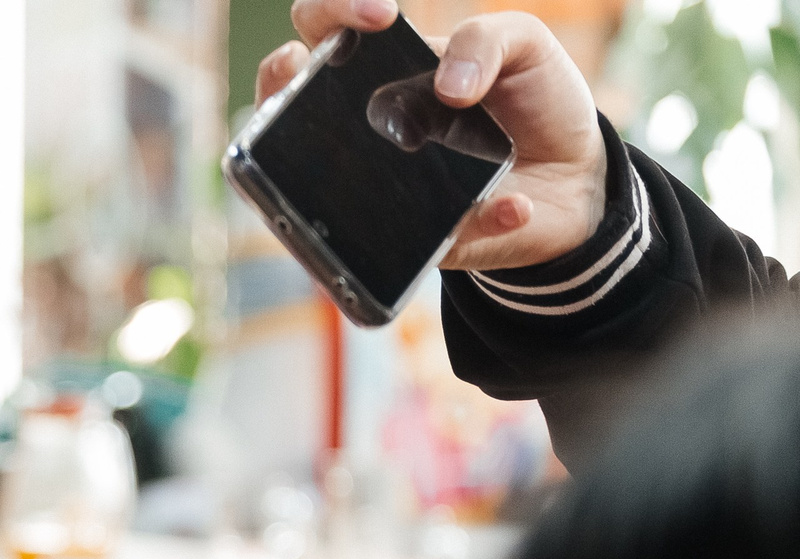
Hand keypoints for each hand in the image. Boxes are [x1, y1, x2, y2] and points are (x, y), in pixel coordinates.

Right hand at [262, 0, 605, 271]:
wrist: (574, 177)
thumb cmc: (530, 100)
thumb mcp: (523, 44)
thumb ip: (485, 39)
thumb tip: (448, 90)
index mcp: (380, 70)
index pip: (321, 28)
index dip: (331, 10)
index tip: (380, 16)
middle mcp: (358, 129)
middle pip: (278, 96)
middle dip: (279, 75)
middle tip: (315, 68)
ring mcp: (372, 188)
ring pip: (302, 187)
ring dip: (317, 173)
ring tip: (381, 155)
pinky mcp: (407, 241)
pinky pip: (413, 241)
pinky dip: (476, 219)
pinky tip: (512, 206)